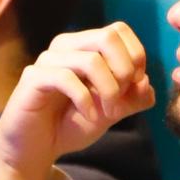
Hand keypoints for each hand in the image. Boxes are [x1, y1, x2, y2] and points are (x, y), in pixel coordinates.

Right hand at [0, 22, 154, 179]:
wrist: (36, 148)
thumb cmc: (71, 124)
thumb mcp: (111, 112)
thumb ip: (132, 98)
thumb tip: (147, 83)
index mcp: (85, 46)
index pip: (118, 30)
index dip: (135, 55)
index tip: (136, 85)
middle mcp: (66, 46)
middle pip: (107, 36)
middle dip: (124, 69)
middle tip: (123, 97)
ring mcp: (48, 60)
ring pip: (91, 59)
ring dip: (108, 90)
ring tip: (109, 113)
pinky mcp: (33, 78)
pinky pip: (66, 78)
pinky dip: (86, 100)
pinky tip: (89, 115)